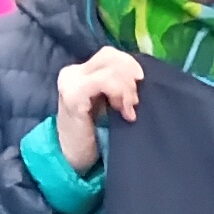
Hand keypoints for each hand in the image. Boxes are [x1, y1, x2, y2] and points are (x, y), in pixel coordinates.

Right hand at [52, 48, 144, 175]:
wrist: (72, 160)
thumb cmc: (93, 135)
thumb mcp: (107, 103)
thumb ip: (116, 85)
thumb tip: (140, 74)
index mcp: (80, 71)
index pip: (109, 54)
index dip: (130, 65)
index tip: (142, 84)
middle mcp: (72, 72)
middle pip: (110, 56)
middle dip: (130, 76)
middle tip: (135, 102)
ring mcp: (70, 82)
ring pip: (110, 68)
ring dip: (127, 89)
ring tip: (129, 111)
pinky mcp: (72, 95)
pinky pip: (104, 81)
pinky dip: (120, 94)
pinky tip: (124, 113)